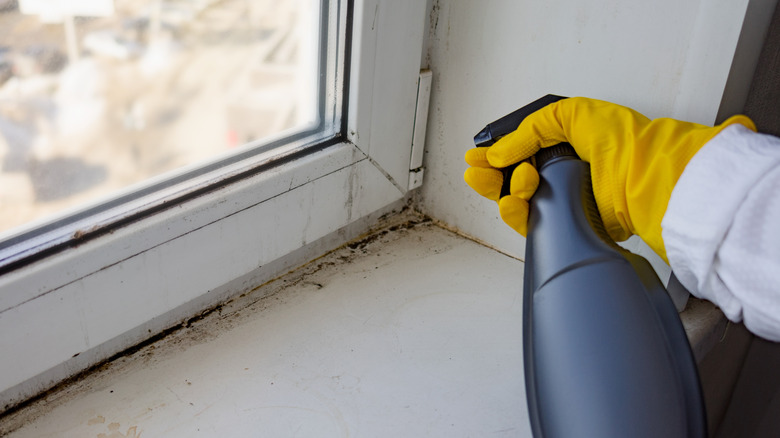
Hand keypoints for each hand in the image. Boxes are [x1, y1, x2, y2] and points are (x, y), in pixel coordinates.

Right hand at [464, 97, 753, 260]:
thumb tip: (498, 155)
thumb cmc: (619, 140)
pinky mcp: (564, 223)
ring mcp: (560, 198)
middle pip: (509, 178)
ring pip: (514, 201)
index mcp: (561, 144)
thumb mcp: (568, 113)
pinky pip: (528, 222)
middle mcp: (559, 171)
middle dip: (490, 176)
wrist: (641, 175)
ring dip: (505, 192)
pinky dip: (515, 214)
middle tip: (477, 173)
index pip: (517, 151)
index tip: (475, 157)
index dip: (493, 154)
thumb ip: (528, 131)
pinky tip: (514, 202)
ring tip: (520, 183)